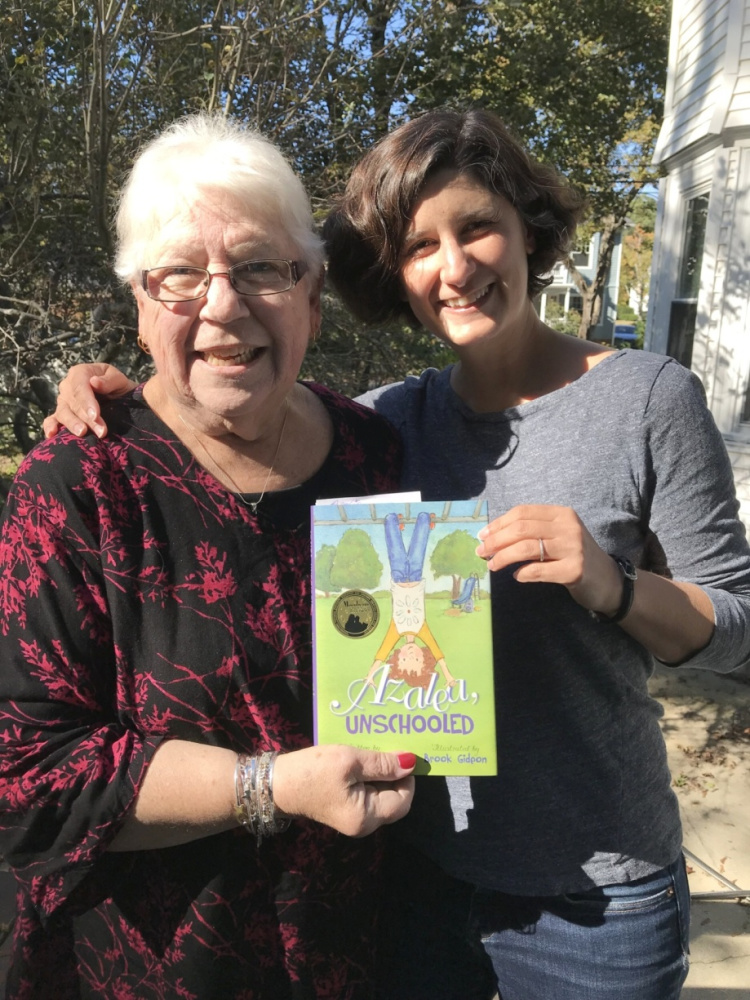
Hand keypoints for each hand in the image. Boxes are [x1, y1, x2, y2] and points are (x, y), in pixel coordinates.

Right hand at [42, 364, 135, 439]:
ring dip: (72, 424)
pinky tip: (51, 435)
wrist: (118, 397)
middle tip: (101, 432)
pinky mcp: (61, 414)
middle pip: (74, 403)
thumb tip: (94, 382)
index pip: (80, 387)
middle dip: (87, 418)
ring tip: (82, 433)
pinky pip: (52, 420)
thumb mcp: (119, 380)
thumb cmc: (118, 387)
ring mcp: (63, 401)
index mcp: (80, 373)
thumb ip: (109, 381)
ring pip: (63, 412)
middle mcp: (67, 386)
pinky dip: (50, 426)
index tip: (95, 415)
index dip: (86, 401)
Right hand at [273, 745, 415, 837]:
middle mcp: (364, 825)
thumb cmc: (312, 771)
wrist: (277, 784)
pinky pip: (368, 794)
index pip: (404, 799)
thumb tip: (410, 763)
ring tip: (375, 751)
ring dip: (382, 774)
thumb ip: (382, 764)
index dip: (407, 777)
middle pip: (395, 800)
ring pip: (382, 795)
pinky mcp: (346, 809)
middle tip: (388, 748)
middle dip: (395, 775)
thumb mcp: (349, 760)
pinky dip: (370, 777)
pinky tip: (364, 759)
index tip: (399, 753)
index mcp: (367, 817)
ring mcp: (355, 819)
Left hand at [475, 504, 624, 616]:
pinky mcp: (574, 570)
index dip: (499, 523)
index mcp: (562, 514)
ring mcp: (573, 548)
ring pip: (527, 548)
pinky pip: (539, 570)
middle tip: (481, 551)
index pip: (523, 512)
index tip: (483, 535)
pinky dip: (523, 573)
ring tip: (492, 565)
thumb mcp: (557, 536)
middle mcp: (568, 527)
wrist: (607, 580)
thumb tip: (493, 536)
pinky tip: (516, 576)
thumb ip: (533, 532)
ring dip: (504, 557)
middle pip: (522, 529)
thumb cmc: (574, 556)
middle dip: (496, 540)